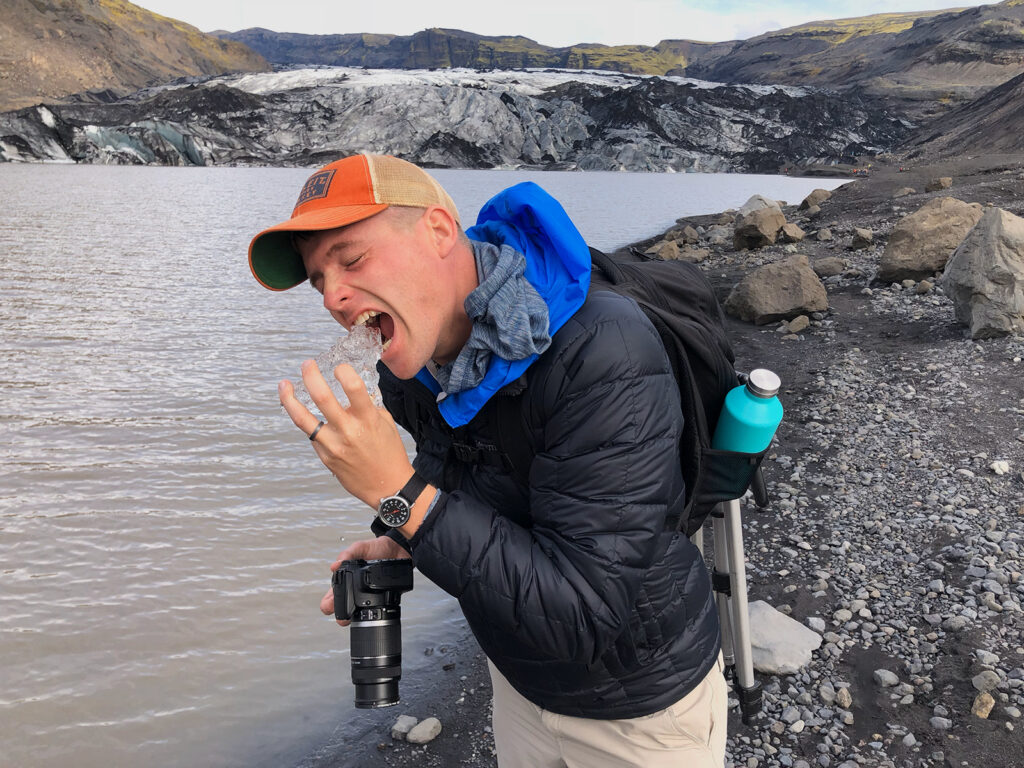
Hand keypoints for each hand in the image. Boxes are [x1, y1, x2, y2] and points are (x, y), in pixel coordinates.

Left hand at [279, 361, 413, 507]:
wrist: (387, 486)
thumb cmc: (389, 453)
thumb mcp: (386, 423)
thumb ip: (368, 406)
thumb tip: (351, 390)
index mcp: (368, 419)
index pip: (353, 387)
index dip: (343, 371)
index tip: (339, 367)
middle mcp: (349, 431)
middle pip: (322, 397)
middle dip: (310, 375)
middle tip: (307, 365)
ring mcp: (333, 445)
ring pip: (303, 418)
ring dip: (289, 399)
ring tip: (284, 385)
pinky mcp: (325, 456)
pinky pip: (311, 434)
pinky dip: (306, 421)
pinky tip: (303, 413)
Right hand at [320, 536, 410, 625]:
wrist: (397, 548)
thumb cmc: (375, 548)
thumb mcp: (359, 548)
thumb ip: (348, 554)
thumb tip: (335, 565)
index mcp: (346, 579)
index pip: (331, 596)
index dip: (328, 604)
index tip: (330, 606)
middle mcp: (355, 590)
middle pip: (343, 610)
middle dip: (342, 616)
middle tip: (346, 616)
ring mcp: (368, 594)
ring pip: (359, 612)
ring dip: (358, 615)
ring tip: (361, 613)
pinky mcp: (382, 596)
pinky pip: (378, 606)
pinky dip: (377, 608)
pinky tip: (378, 606)